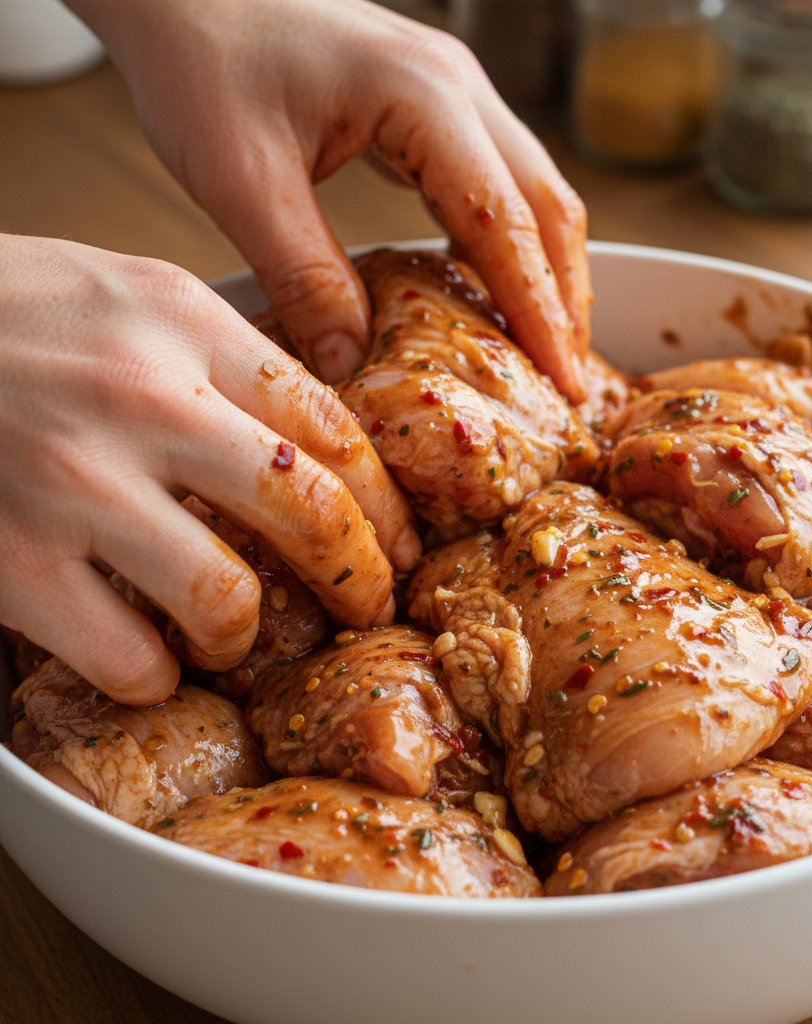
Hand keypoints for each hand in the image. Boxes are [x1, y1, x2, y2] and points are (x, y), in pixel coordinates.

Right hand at [0, 235, 419, 704]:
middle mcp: (140, 398)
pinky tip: (151, 657)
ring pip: (225, 598)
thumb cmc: (6, 311)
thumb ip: (224, 358)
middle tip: (369, 604)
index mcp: (182, 322)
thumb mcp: (129, 293)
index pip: (332, 424)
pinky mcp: (10, 561)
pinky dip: (154, 673)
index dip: (385, 499)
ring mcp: (73, 484)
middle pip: (310, 509)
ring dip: (248, 633)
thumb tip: (315, 437)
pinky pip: (126, 658)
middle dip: (361, 575)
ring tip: (238, 633)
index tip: (401, 539)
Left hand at [68, 0, 591, 401]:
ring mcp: (454, 91)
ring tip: (549, 347)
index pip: (506, 221)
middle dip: (565, 297)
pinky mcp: (434, 106)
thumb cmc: (202, 62)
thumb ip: (305, 278)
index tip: (563, 377)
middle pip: (548, 204)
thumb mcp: (243, 183)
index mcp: (422, 96)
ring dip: (548, 271)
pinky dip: (510, 245)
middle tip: (570, 377)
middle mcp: (458, 87)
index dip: (540, 309)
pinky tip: (498, 291)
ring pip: (534, 192)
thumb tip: (350, 365)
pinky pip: (497, 183)